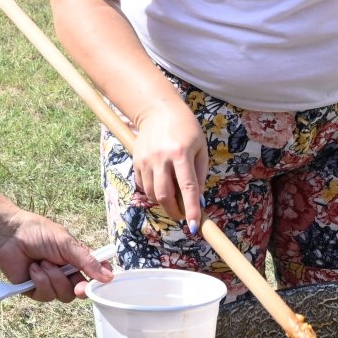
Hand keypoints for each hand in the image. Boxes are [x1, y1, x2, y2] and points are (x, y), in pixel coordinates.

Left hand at [0, 212, 113, 302]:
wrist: (8, 236)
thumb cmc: (37, 232)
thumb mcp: (66, 243)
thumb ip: (87, 261)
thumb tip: (108, 276)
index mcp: (76, 258)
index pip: (95, 274)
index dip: (100, 280)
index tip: (103, 282)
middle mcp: (65, 272)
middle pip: (80, 291)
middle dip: (78, 287)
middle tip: (77, 285)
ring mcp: (50, 282)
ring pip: (63, 295)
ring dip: (54, 279)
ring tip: (43, 263)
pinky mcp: (34, 290)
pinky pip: (46, 295)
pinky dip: (40, 281)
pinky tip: (33, 268)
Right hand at [130, 99, 207, 234]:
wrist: (158, 111)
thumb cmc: (186, 129)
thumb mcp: (200, 148)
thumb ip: (200, 174)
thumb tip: (199, 200)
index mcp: (181, 153)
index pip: (187, 187)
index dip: (191, 209)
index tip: (194, 226)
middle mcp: (161, 158)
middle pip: (165, 195)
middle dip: (174, 212)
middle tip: (183, 216)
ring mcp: (146, 160)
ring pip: (153, 194)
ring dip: (164, 203)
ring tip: (173, 199)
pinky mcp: (136, 162)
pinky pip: (144, 186)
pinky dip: (153, 192)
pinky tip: (162, 186)